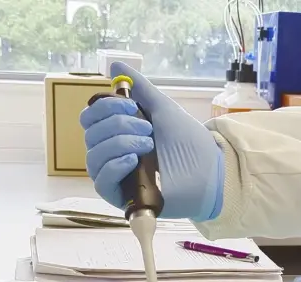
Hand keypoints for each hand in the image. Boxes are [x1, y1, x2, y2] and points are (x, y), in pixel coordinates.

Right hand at [80, 62, 224, 220]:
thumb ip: (139, 88)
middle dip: (118, 126)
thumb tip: (116, 65)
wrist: (210, 172)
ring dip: (120, 144)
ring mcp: (116, 175)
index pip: (91, 117)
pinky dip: (114, 166)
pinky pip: (101, 180)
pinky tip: (132, 161)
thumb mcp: (162, 109)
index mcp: (118, 132)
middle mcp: (113, 152)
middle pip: (91, 134)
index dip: (105, 108)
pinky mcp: (121, 196)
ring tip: (148, 145)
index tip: (131, 106)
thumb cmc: (189, 143)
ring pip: (94, 155)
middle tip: (148, 129)